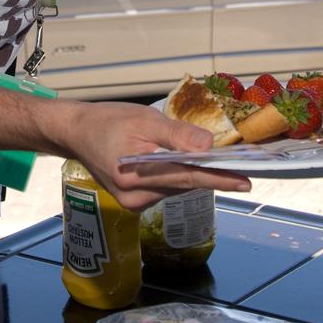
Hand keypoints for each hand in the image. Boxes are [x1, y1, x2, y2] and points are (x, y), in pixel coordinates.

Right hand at [66, 101, 251, 209]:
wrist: (77, 132)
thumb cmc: (109, 121)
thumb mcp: (144, 120)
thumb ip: (177, 135)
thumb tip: (208, 146)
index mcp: (136, 175)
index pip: (187, 178)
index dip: (219, 179)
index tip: (245, 182)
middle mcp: (135, 197)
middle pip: (183, 185)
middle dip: (206, 172)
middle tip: (230, 160)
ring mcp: (133, 203)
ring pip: (175, 188)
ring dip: (187, 173)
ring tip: (189, 153)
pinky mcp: (133, 202)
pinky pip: (164, 189)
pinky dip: (173, 176)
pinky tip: (168, 161)